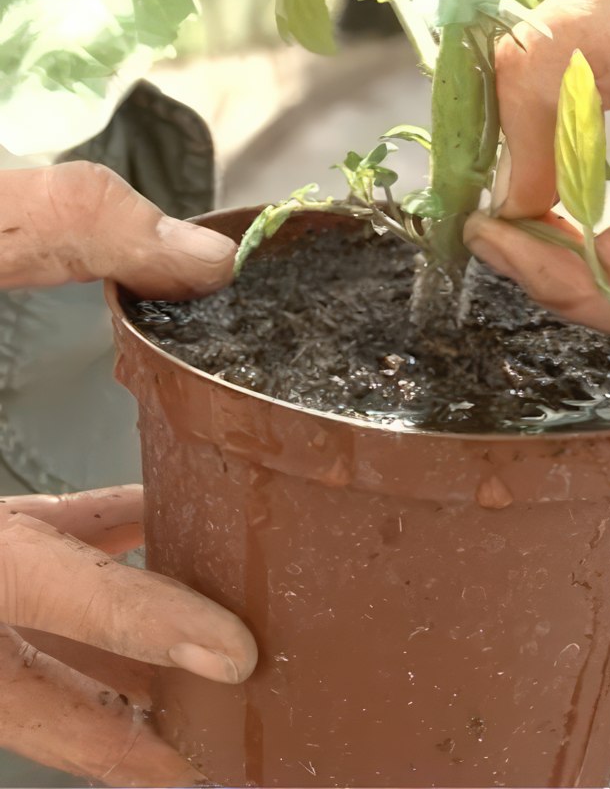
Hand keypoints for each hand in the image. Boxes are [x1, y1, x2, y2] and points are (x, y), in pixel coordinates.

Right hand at [0, 163, 251, 784]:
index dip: (139, 623)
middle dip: (107, 738)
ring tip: (183, 695)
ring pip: (1, 653)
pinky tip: (136, 526)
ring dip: (93, 673)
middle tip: (206, 771)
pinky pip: (6, 568)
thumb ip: (56, 225)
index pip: (37, 582)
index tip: (236, 657)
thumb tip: (205, 257)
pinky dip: (76, 559)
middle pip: (7, 690)